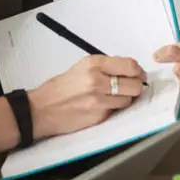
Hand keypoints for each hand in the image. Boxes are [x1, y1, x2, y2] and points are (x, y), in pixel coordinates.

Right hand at [28, 55, 144, 138]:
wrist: (41, 110)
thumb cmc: (58, 90)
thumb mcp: (80, 69)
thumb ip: (103, 68)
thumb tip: (126, 71)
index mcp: (93, 64)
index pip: (129, 65)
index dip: (138, 72)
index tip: (138, 75)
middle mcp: (97, 79)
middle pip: (134, 84)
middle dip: (135, 87)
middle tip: (130, 89)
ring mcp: (98, 99)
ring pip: (128, 100)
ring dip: (125, 100)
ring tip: (112, 99)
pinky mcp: (98, 115)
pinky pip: (116, 112)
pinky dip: (113, 110)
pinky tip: (101, 107)